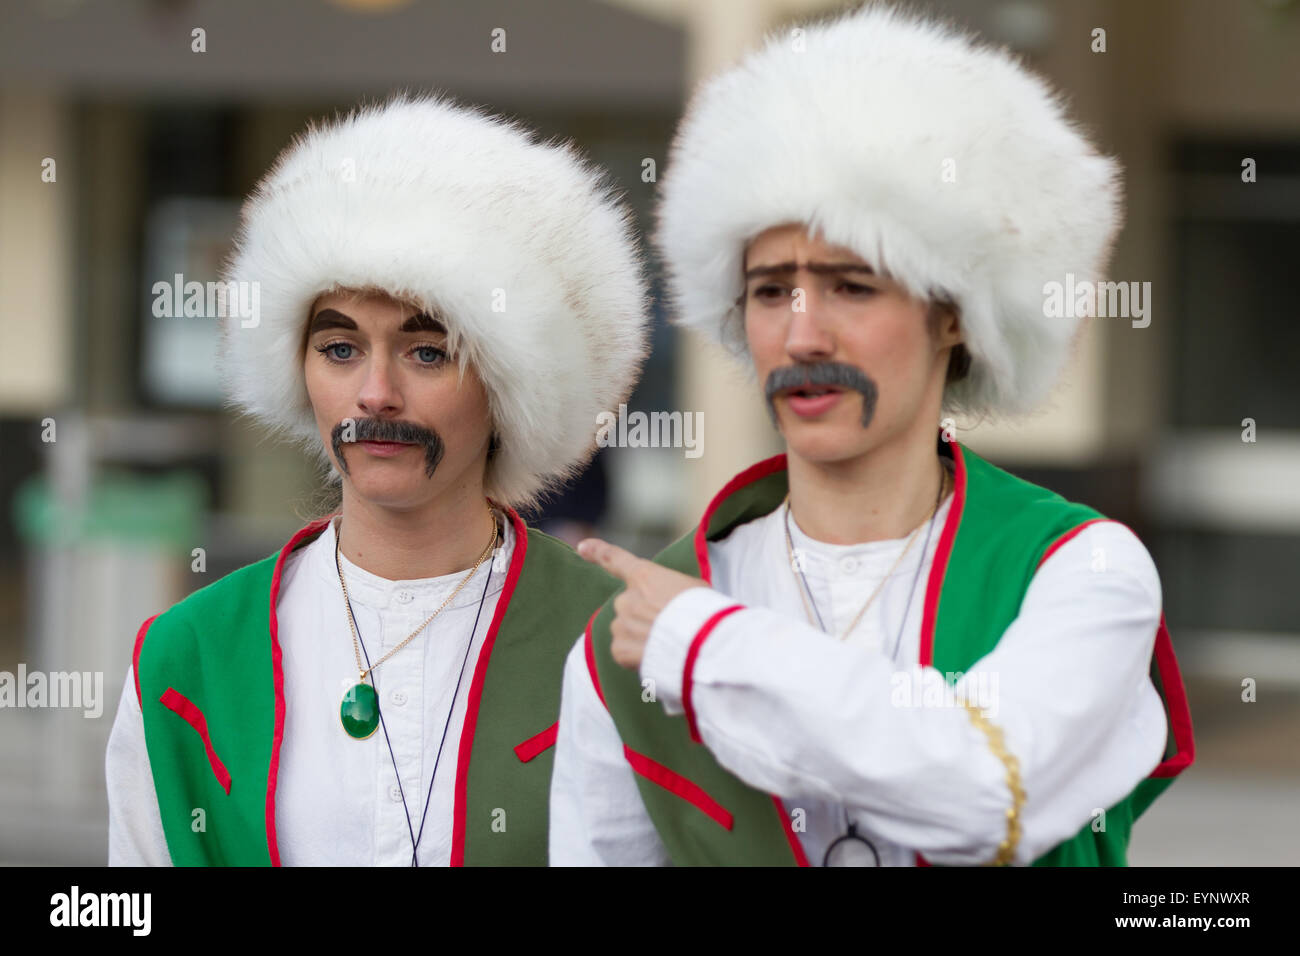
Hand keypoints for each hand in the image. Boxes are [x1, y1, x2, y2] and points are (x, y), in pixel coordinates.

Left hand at [576, 538, 707, 669]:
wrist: (701, 642)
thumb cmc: (705, 613)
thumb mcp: (692, 587)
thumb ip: (670, 590)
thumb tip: (669, 604)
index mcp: (644, 576)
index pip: (615, 559)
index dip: (597, 552)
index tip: (582, 547)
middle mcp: (626, 598)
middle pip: (629, 607)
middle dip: (643, 618)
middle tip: (668, 629)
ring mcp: (620, 624)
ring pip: (626, 631)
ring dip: (641, 638)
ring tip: (667, 645)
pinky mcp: (619, 649)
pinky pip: (624, 652)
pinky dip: (637, 657)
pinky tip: (657, 656)